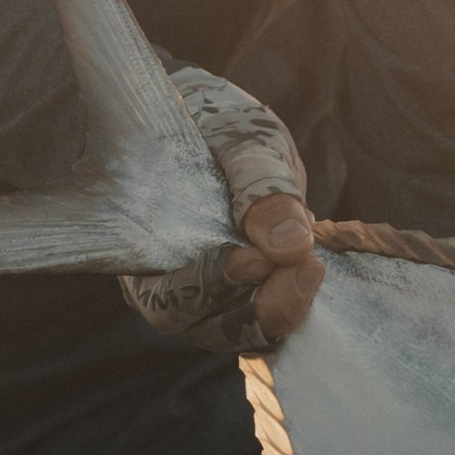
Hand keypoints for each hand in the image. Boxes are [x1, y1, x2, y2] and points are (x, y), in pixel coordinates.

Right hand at [120, 65, 323, 351]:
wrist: (224, 123)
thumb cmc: (216, 123)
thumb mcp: (243, 140)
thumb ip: (261, 188)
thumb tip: (291, 246)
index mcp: (141, 243)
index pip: (163, 292)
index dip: (206, 285)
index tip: (256, 260)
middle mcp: (163, 281)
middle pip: (199, 323)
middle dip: (254, 307)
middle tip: (303, 270)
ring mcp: (203, 296)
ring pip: (235, 331)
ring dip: (280, 310)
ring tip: (313, 269)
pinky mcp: (242, 297)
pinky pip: (263, 322)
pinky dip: (292, 305)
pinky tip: (313, 273)